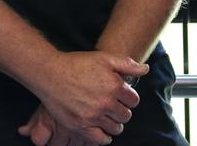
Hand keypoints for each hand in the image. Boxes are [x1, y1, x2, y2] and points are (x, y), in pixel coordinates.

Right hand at [30, 51, 144, 144]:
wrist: (50, 73)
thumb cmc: (77, 63)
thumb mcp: (104, 58)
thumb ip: (127, 64)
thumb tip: (145, 69)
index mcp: (114, 86)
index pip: (134, 100)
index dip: (128, 97)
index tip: (121, 96)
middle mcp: (105, 103)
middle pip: (126, 115)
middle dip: (122, 110)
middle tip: (113, 106)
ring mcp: (93, 116)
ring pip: (115, 128)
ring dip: (114, 123)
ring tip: (107, 116)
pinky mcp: (80, 126)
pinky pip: (100, 139)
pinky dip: (104, 137)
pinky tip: (102, 131)